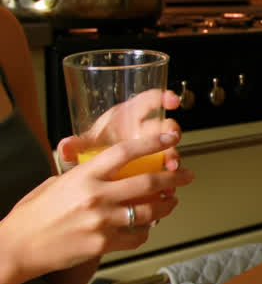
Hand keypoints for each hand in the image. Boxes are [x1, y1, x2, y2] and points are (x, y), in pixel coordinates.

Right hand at [4, 131, 193, 281]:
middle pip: (147, 182)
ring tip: (171, 203)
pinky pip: (136, 236)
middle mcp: (95, 196)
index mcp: (83, 175)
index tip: (170, 138)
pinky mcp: (102, 244)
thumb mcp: (56, 184)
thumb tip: (104, 169)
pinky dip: (145, 232)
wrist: (16, 248)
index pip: (125, 152)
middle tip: (187, 175)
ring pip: (148, 211)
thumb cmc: (32, 216)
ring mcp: (100, 221)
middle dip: (173, 178)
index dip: (152, 143)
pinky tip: (146, 228)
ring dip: (165, 206)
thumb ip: (83, 175)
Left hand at [56, 90, 181, 174]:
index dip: (163, 97)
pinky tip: (168, 186)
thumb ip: (75, 145)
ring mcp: (151, 147)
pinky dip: (168, 177)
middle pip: (164, 125)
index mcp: (128, 116)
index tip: (172, 101)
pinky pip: (165, 167)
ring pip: (169, 147)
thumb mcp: (84, 144)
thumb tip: (65, 146)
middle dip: (172, 131)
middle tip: (173, 139)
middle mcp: (143, 129)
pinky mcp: (154, 164)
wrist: (94, 171)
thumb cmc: (94, 147)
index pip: (148, 101)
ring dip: (173, 155)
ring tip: (171, 166)